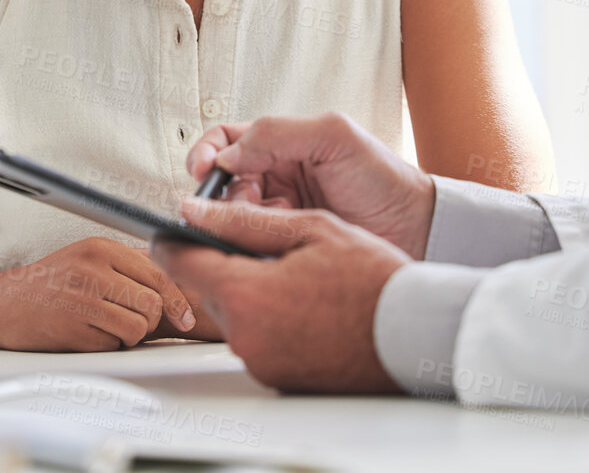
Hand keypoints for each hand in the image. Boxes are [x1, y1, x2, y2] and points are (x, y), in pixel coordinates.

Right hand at [0, 237, 198, 350]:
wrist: (0, 306)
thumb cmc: (49, 285)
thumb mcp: (88, 261)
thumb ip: (129, 269)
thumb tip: (178, 292)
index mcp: (101, 247)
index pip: (160, 272)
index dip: (177, 300)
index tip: (183, 317)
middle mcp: (93, 268)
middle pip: (153, 303)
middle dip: (149, 321)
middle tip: (129, 322)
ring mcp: (81, 297)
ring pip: (139, 327)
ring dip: (129, 336)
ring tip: (106, 327)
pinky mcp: (72, 327)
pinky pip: (113, 345)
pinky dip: (107, 346)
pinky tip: (86, 334)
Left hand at [152, 197, 410, 392]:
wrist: (415, 335)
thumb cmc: (374, 281)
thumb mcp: (310, 229)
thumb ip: (245, 220)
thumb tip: (196, 211)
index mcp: (246, 294)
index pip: (180, 263)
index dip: (174, 240)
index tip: (173, 229)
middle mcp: (245, 335)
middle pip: (208, 289)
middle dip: (225, 264)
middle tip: (266, 247)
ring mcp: (260, 361)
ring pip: (233, 314)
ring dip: (251, 293)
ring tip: (297, 277)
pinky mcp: (276, 377)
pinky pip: (256, 339)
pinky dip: (271, 320)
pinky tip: (305, 305)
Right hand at [186, 112, 435, 257]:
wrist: (416, 229)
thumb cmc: (382, 178)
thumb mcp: (334, 136)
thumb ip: (278, 133)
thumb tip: (227, 154)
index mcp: (281, 144)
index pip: (225, 141)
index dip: (206, 153)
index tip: (203, 171)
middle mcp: (274, 176)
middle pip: (221, 182)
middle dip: (220, 194)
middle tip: (236, 205)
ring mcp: (278, 213)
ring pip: (232, 215)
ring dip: (238, 219)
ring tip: (267, 222)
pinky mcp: (284, 246)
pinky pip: (251, 244)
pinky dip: (252, 243)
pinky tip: (275, 242)